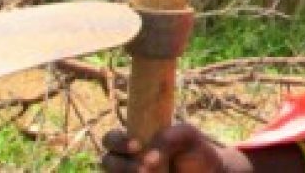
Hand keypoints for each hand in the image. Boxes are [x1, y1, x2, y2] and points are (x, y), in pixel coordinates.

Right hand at [101, 123, 234, 172]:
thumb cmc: (197, 151)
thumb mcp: (187, 136)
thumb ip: (168, 138)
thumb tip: (148, 159)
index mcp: (135, 140)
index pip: (112, 139)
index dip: (118, 142)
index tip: (137, 146)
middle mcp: (128, 160)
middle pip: (107, 161)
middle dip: (121, 165)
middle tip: (143, 168)